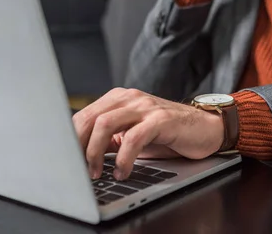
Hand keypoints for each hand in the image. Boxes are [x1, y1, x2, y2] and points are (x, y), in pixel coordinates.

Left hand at [72, 88, 223, 180]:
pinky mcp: (161, 119)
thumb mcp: (134, 135)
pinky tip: (123, 172)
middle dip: (79, 146)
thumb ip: (111, 139)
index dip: (70, 138)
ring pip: (106, 123)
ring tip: (97, 173)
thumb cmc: (168, 133)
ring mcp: (145, 107)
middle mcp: (130, 98)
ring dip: (96, 152)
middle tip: (78, 170)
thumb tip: (82, 157)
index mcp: (119, 99)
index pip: (84, 115)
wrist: (205, 128)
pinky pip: (134, 137)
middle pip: (90, 117)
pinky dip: (124, 158)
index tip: (65, 160)